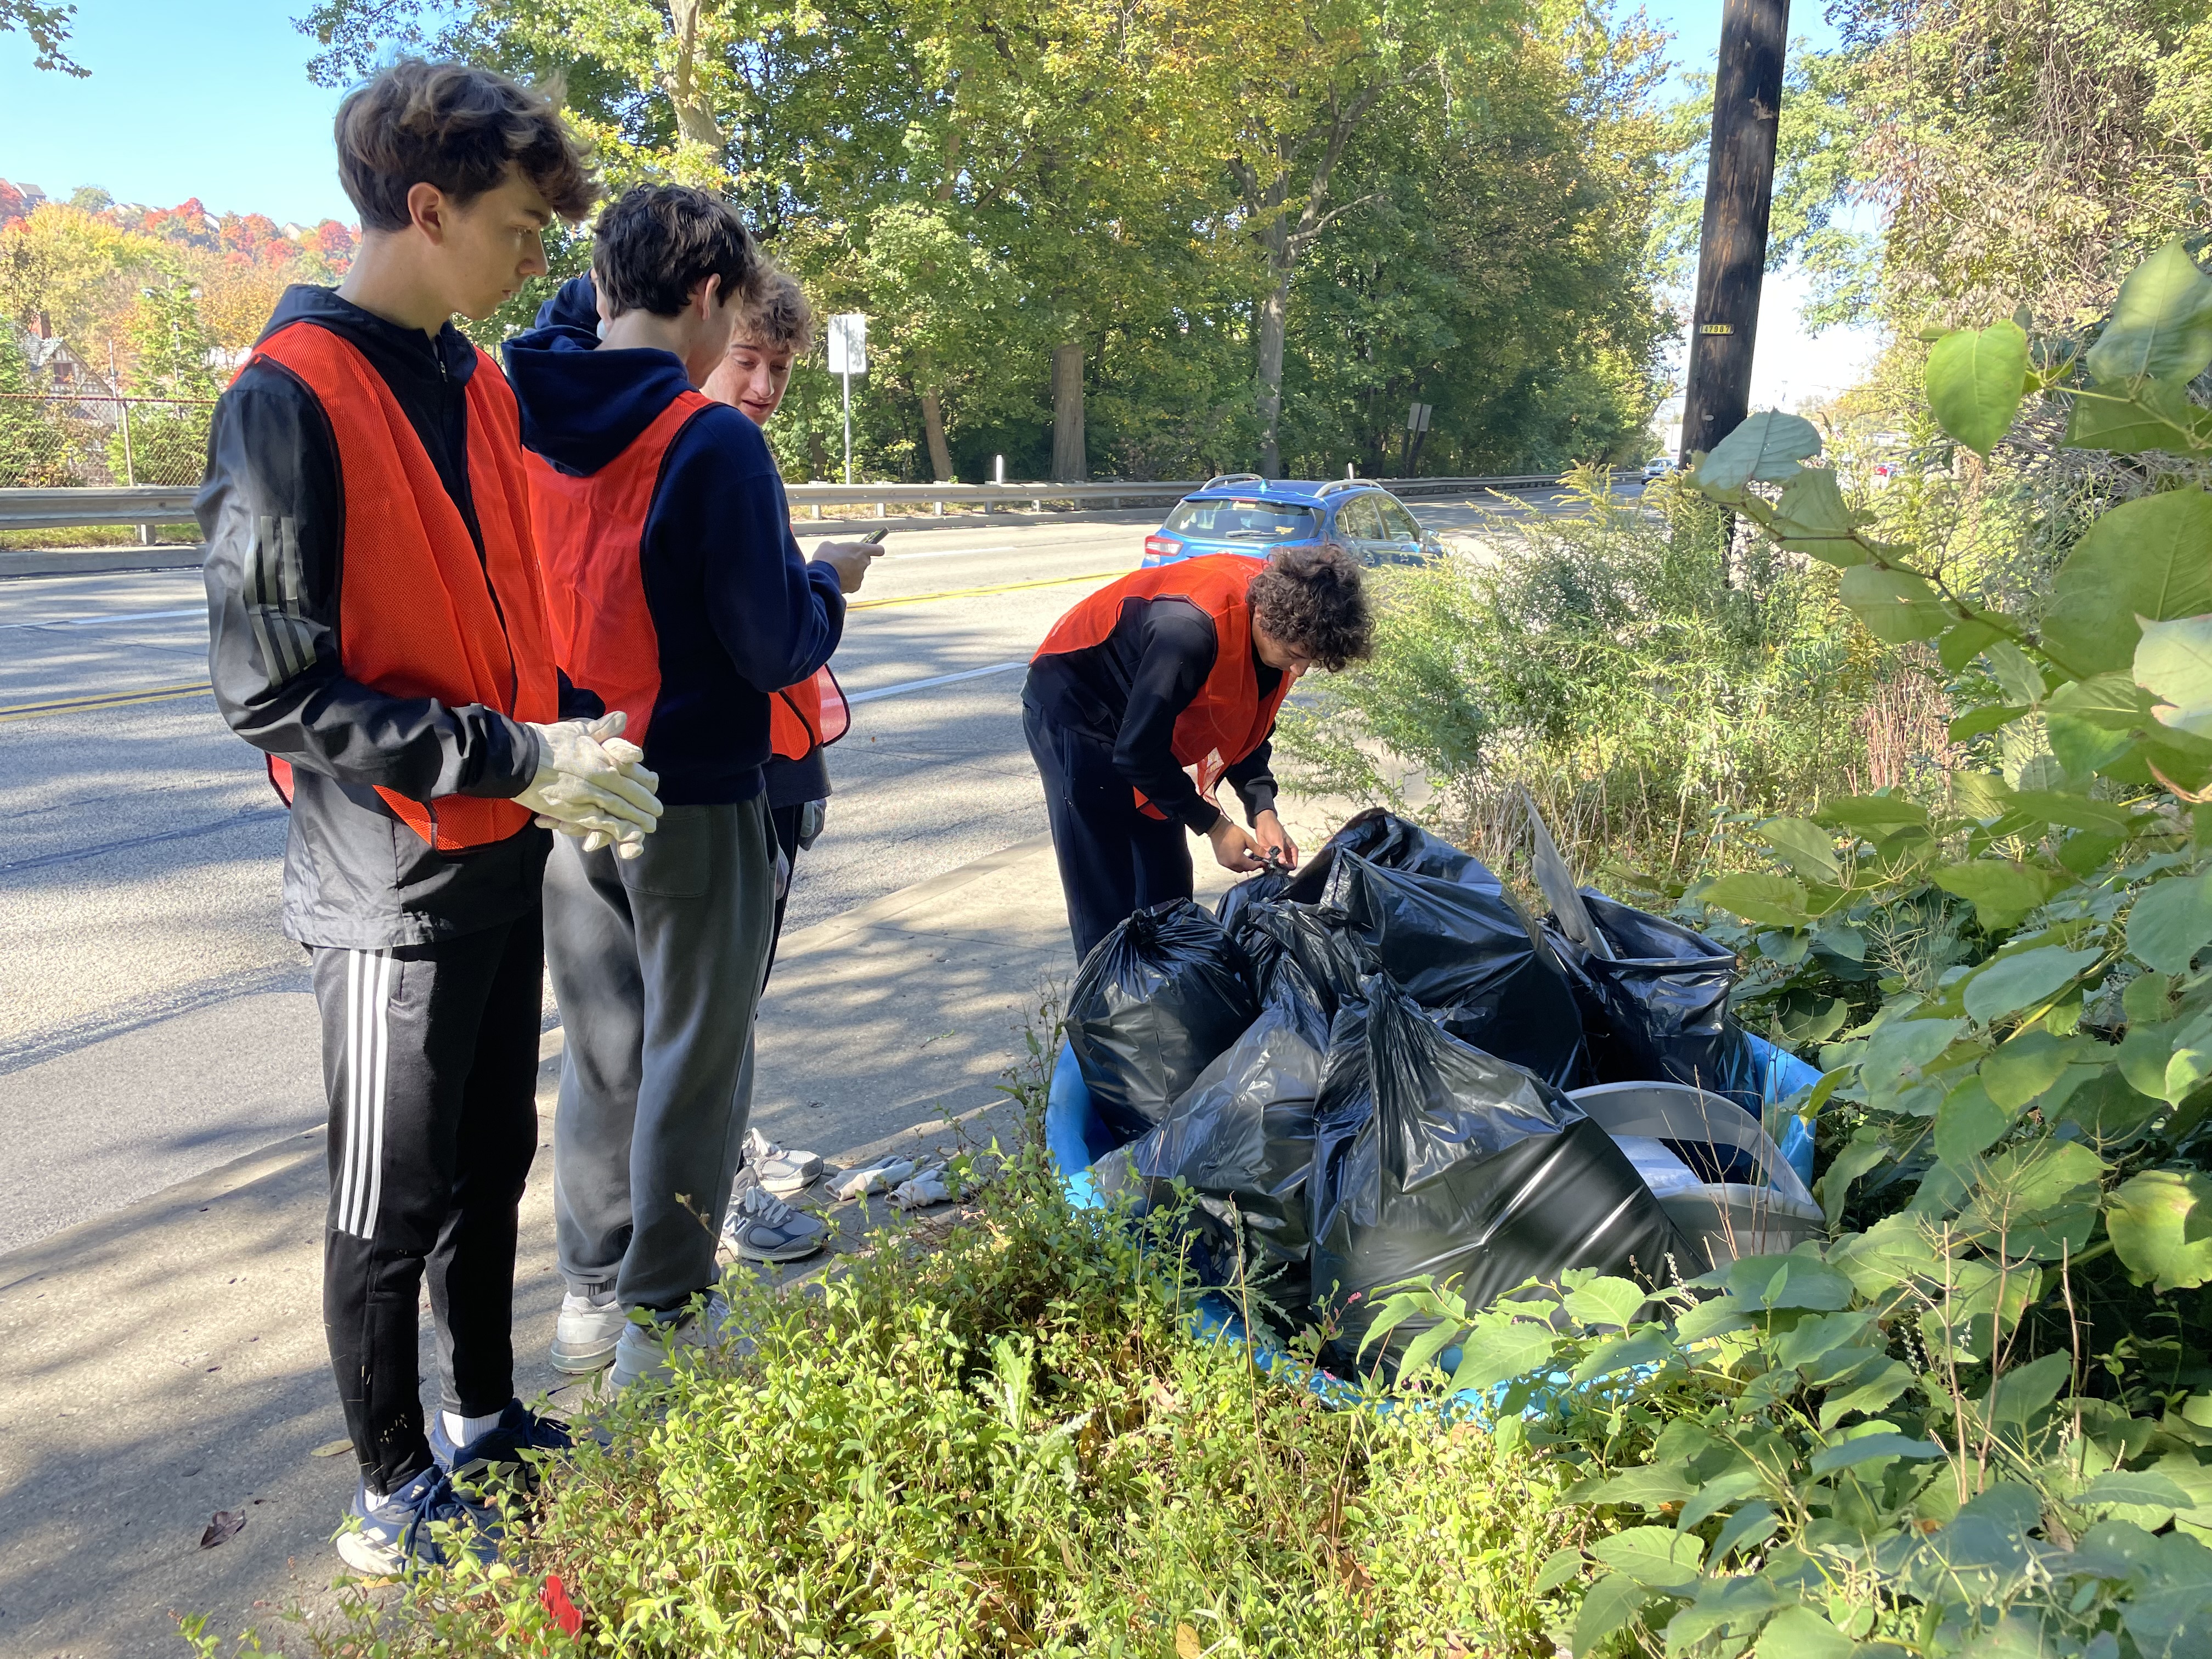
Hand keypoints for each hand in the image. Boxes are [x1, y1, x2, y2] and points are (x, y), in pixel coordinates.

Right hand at [518, 712, 663, 857]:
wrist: (520, 759)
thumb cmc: (548, 742)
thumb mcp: (578, 729)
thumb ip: (603, 728)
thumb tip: (622, 717)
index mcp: (604, 757)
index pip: (633, 772)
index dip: (646, 781)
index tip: (654, 785)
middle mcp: (602, 778)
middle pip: (631, 794)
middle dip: (646, 804)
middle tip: (657, 812)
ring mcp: (590, 796)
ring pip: (621, 810)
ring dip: (638, 819)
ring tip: (649, 826)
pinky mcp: (575, 812)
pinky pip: (602, 823)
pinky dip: (618, 829)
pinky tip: (630, 834)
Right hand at [811, 538, 881, 593]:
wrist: (822, 575)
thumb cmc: (825, 557)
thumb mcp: (828, 546)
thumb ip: (836, 547)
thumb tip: (833, 549)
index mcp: (861, 550)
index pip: (878, 549)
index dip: (876, 550)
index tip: (873, 550)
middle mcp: (864, 563)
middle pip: (864, 561)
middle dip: (855, 561)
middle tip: (842, 561)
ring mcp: (861, 576)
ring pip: (857, 573)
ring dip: (849, 572)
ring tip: (836, 572)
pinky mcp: (855, 587)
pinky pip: (852, 583)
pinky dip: (846, 582)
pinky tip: (836, 580)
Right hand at [1206, 814, 1267, 872]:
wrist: (1218, 828)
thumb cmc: (1233, 833)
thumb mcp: (1248, 839)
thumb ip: (1258, 849)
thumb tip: (1267, 856)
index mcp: (1238, 859)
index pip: (1251, 866)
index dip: (1258, 864)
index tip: (1263, 861)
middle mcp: (1230, 864)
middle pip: (1245, 869)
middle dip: (1252, 866)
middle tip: (1257, 860)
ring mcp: (1224, 864)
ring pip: (1238, 869)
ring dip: (1244, 866)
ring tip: (1249, 858)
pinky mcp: (1221, 861)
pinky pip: (1231, 866)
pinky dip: (1237, 864)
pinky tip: (1240, 857)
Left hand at [1252, 809, 1298, 868]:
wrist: (1262, 823)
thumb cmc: (1274, 829)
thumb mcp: (1278, 840)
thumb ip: (1281, 852)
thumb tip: (1283, 862)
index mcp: (1290, 847)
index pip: (1294, 857)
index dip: (1293, 863)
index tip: (1290, 868)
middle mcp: (1283, 851)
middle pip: (1286, 862)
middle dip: (1283, 866)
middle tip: (1280, 870)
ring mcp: (1275, 853)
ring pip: (1277, 862)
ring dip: (1275, 866)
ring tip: (1273, 870)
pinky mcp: (1267, 853)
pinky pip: (1269, 860)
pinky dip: (1268, 864)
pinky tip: (1266, 867)